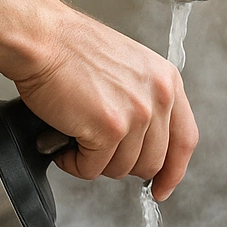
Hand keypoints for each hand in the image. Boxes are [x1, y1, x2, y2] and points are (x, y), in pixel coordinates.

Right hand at [14, 9, 196, 200]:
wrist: (42, 39)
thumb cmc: (72, 49)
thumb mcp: (128, 68)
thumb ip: (145, 101)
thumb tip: (144, 141)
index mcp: (166, 81)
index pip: (184, 139)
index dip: (173, 171)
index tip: (162, 186)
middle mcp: (158, 97)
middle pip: (152, 162)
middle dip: (121, 163)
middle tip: (97, 148)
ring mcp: (136, 115)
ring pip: (121, 169)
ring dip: (93, 161)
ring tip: (76, 135)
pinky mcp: (109, 129)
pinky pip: (92, 168)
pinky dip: (73, 162)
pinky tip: (64, 140)